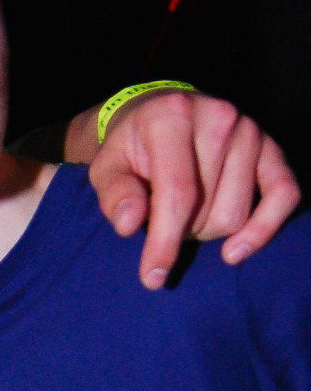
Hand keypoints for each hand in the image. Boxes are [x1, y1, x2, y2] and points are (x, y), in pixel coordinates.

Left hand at [81, 91, 300, 287]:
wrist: (162, 114)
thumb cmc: (132, 150)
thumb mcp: (107, 168)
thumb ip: (115, 194)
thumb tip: (130, 224)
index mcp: (173, 117)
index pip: (176, 193)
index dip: (165, 242)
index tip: (153, 277)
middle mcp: (218, 117)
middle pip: (207, 212)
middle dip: (182, 231)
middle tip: (163, 217)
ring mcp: (250, 131)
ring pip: (236, 215)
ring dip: (208, 230)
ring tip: (188, 211)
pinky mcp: (272, 147)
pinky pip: (283, 195)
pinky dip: (263, 228)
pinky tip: (236, 250)